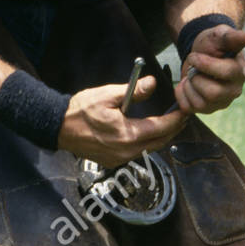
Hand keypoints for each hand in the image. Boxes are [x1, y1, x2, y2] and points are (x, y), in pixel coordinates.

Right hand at [58, 73, 187, 165]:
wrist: (58, 128)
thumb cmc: (81, 109)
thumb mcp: (108, 95)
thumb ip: (133, 91)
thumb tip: (152, 83)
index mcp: (128, 134)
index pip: (162, 128)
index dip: (177, 119)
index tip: (185, 110)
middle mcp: (128, 151)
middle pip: (161, 142)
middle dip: (174, 129)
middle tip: (183, 116)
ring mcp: (121, 159)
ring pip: (150, 149)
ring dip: (162, 136)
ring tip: (169, 123)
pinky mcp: (114, 162)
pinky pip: (138, 153)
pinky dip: (148, 142)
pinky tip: (148, 132)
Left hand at [175, 25, 244, 114]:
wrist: (199, 54)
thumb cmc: (212, 45)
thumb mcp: (218, 35)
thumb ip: (230, 37)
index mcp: (241, 71)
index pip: (226, 73)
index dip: (205, 64)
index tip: (195, 56)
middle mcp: (234, 90)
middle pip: (213, 93)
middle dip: (196, 78)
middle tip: (193, 67)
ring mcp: (221, 102)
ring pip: (200, 103)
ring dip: (188, 85)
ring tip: (192, 75)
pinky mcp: (207, 109)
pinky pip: (188, 108)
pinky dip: (181, 94)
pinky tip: (187, 84)